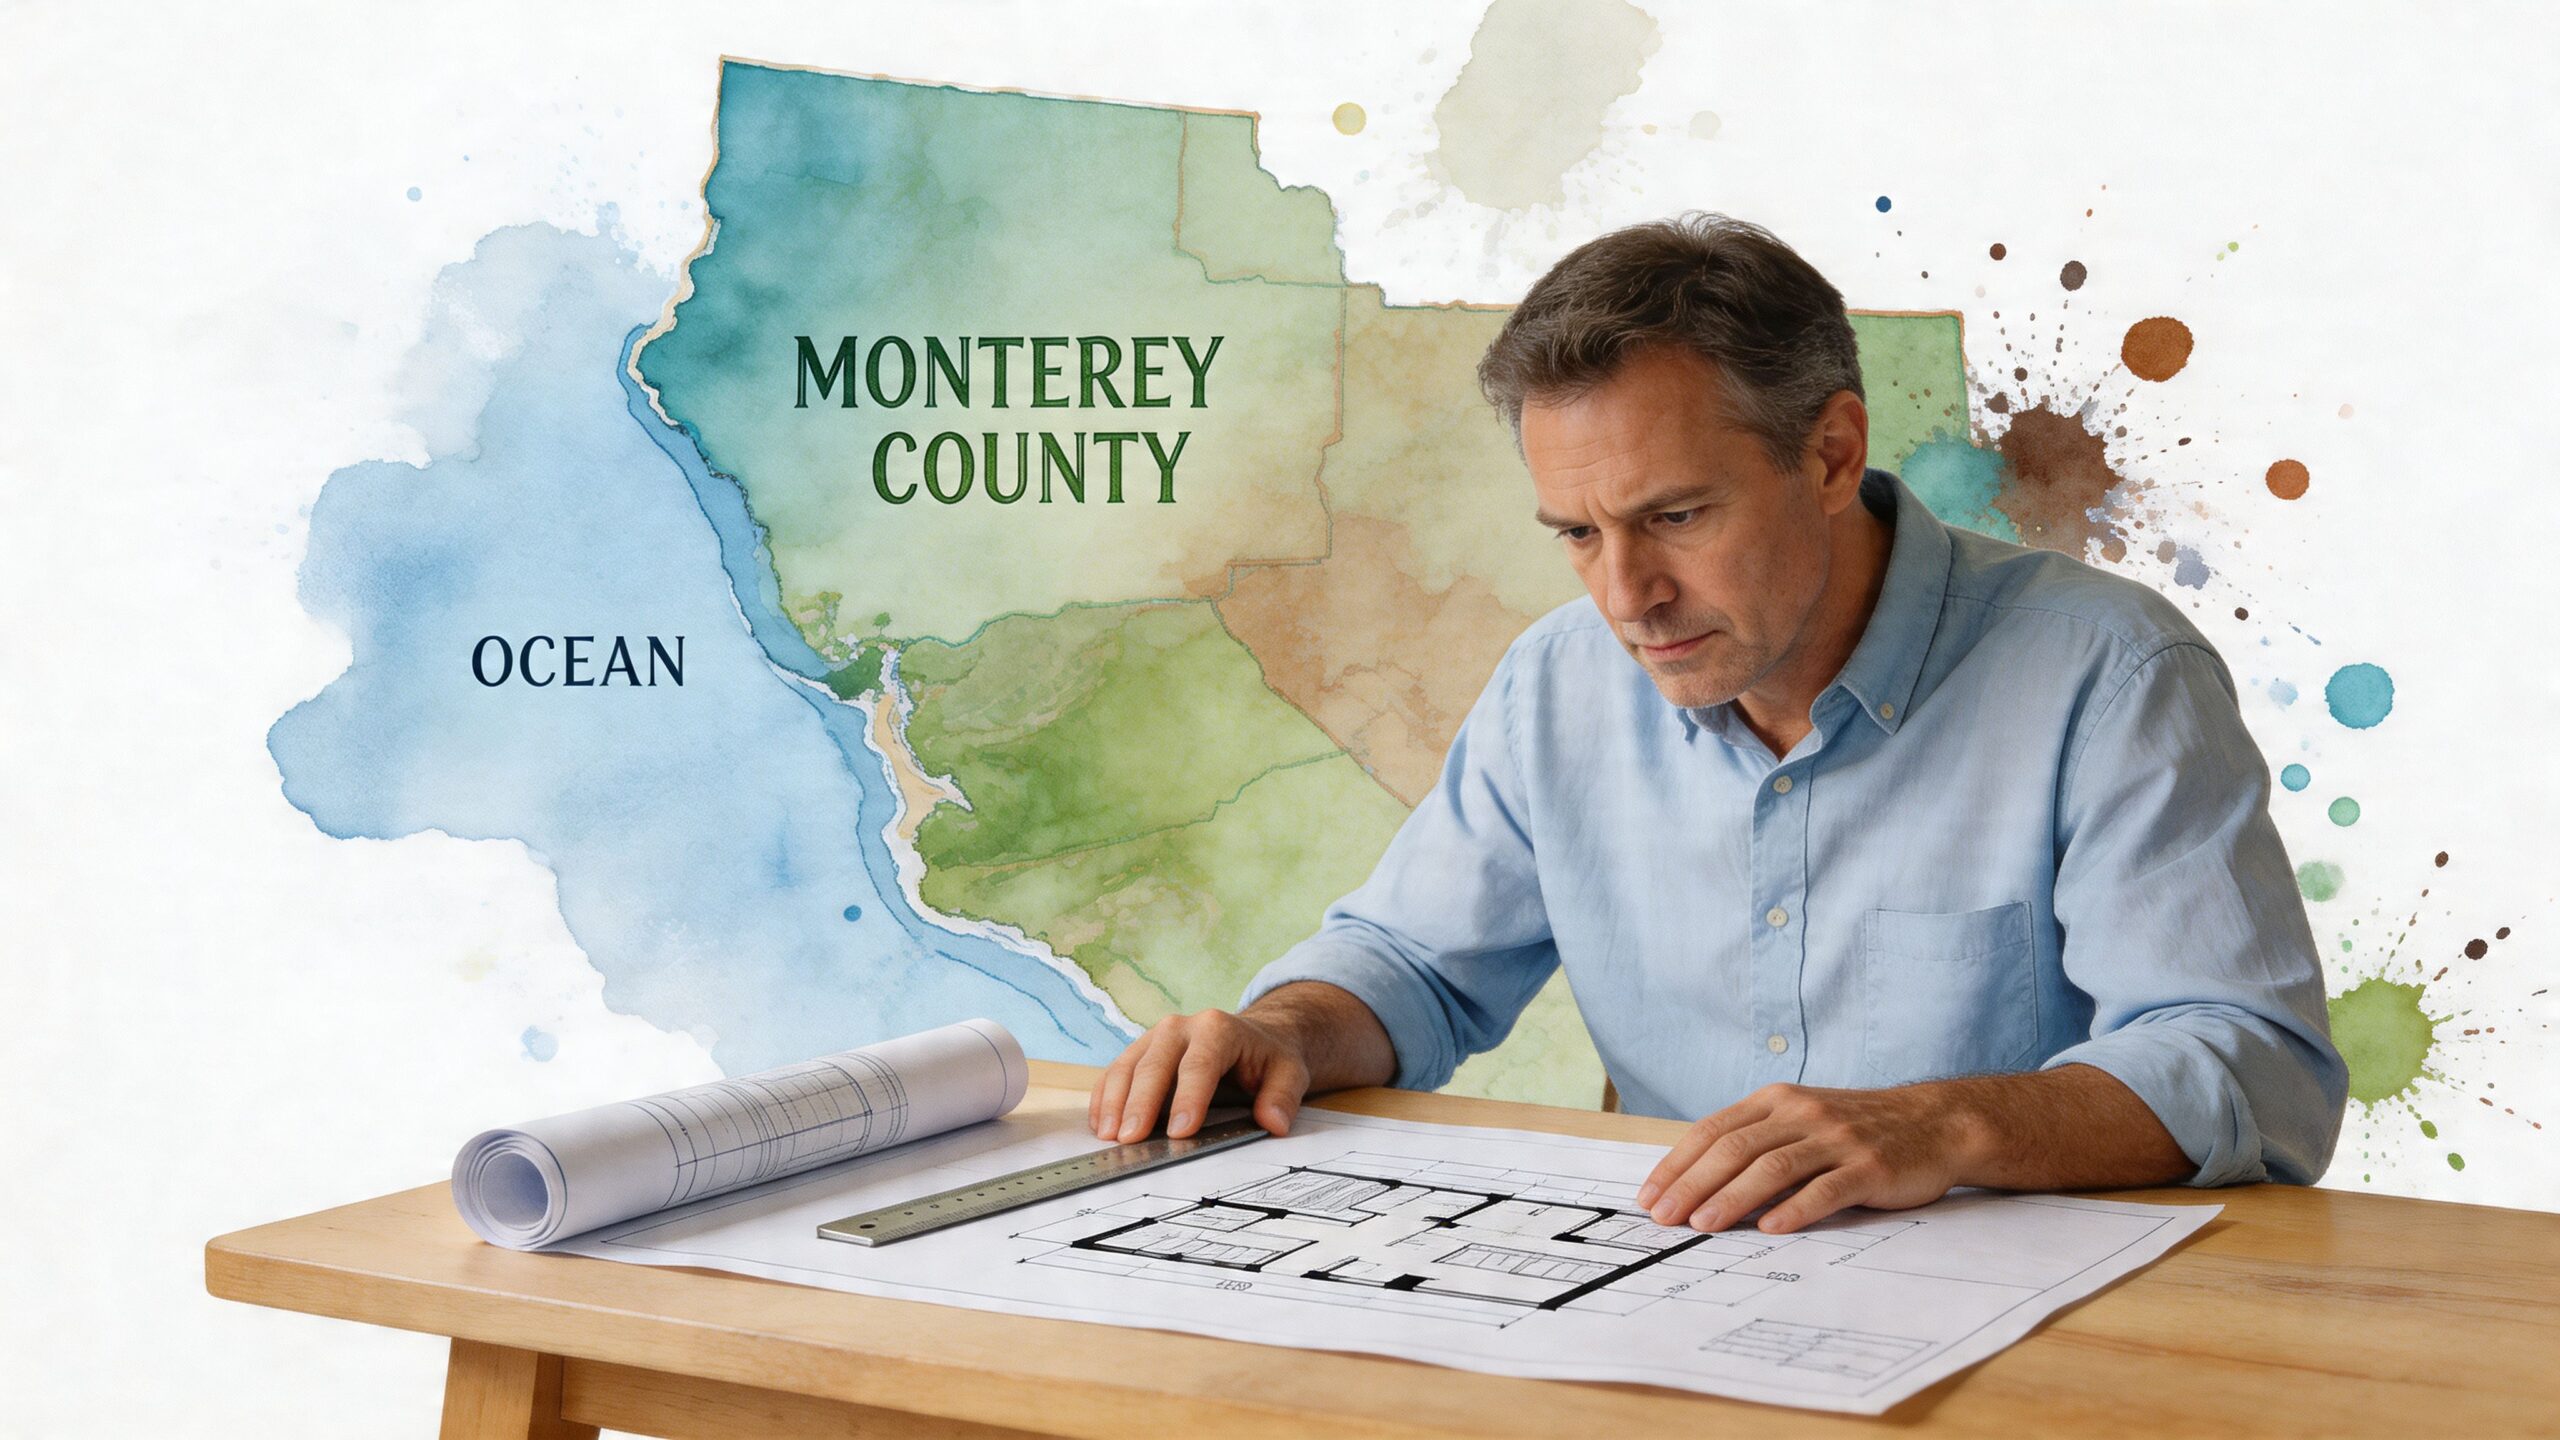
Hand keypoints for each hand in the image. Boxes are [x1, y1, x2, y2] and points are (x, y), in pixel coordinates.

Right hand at [1088, 1009, 1312, 1142]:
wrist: (1254, 1037)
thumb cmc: (1268, 1059)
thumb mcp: (1289, 1073)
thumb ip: (1283, 1097)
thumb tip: (1274, 1122)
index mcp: (1218, 1029)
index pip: (1199, 1065)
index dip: (1187, 1099)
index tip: (1179, 1133)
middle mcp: (1181, 1027)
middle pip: (1155, 1064)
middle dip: (1140, 1103)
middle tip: (1130, 1140)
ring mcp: (1156, 1037)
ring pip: (1128, 1065)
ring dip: (1114, 1101)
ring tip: (1108, 1136)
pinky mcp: (1140, 1050)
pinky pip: (1116, 1071)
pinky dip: (1105, 1097)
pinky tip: (1100, 1123)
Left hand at [1633, 1080, 1985, 1233]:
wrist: (1934, 1122)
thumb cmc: (1857, 1129)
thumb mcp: (1801, 1119)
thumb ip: (1758, 1141)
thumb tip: (1697, 1183)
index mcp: (1777, 1100)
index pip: (1714, 1131)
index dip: (1677, 1164)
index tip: (1650, 1196)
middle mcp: (1802, 1113)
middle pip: (1735, 1149)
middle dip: (1693, 1184)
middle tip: (1665, 1217)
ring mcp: (1837, 1138)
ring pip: (1773, 1167)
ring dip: (1733, 1198)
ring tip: (1703, 1225)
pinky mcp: (1870, 1166)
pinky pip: (1827, 1188)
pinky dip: (1796, 1209)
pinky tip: (1771, 1228)